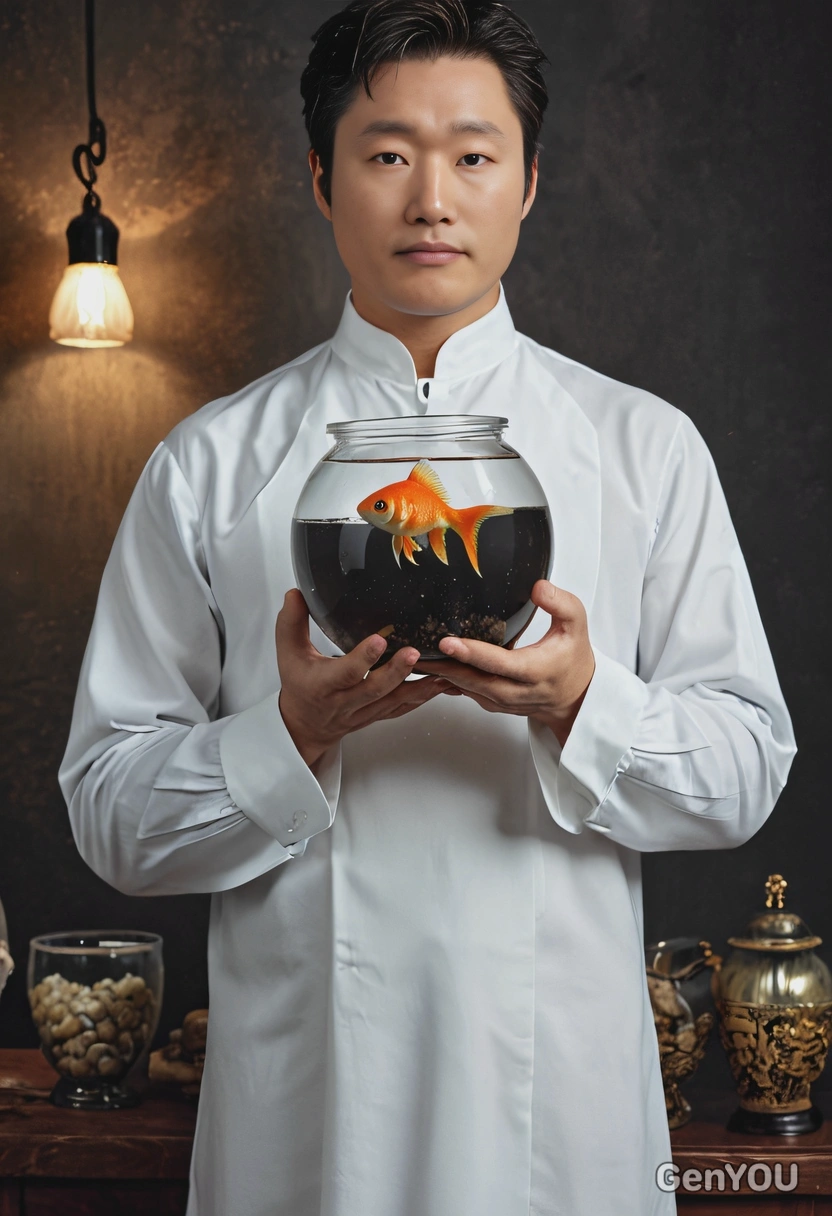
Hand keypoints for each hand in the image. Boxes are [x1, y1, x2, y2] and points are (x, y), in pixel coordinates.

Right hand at [275, 589, 451, 768]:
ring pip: (393, 701)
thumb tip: (296, 593)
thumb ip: (291, 623)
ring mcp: (363, 711)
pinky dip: (422, 697)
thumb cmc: (299, 685)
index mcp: (322, 685)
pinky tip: (440, 685)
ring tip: (443, 671)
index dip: (362, 658)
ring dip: (420, 687)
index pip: (344, 673)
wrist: (305, 725)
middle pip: (374, 689)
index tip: (378, 640)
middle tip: (414, 653)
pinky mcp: (377, 715)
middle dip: (396, 672)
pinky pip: (401, 708)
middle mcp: (345, 702)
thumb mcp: (289, 653)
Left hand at [412, 580, 595, 746]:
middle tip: (417, 652)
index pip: (501, 664)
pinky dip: (447, 682)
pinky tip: (429, 668)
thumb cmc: (573, 658)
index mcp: (536, 671)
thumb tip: (537, 587)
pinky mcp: (494, 704)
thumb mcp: (576, 625)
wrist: (575, 697)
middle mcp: (518, 691)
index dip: (473, 653)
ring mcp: (504, 702)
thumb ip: (561, 603)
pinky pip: (468, 693)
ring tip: (415, 659)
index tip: (448, 642)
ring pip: (468, 690)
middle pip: (476, 681)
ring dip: (441, 675)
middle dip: (445, 667)